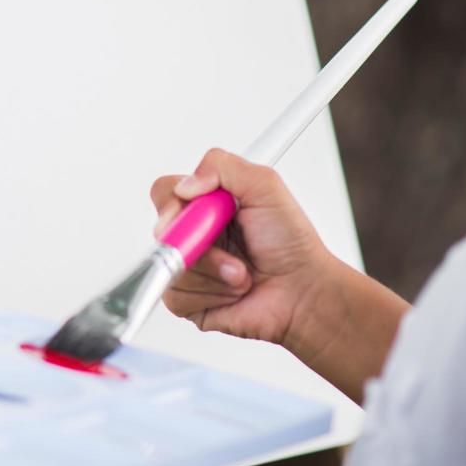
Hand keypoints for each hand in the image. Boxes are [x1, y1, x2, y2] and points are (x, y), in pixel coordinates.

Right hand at [152, 148, 330, 346]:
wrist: (303, 293)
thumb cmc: (291, 244)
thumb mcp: (266, 186)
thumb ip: (222, 165)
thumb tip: (185, 185)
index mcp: (207, 204)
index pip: (166, 192)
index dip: (171, 205)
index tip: (194, 215)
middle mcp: (195, 234)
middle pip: (162, 232)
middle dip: (199, 245)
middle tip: (226, 248)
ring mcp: (191, 267)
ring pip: (170, 266)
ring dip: (212, 271)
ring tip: (240, 272)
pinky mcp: (189, 299)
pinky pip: (176, 296)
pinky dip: (209, 294)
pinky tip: (231, 291)